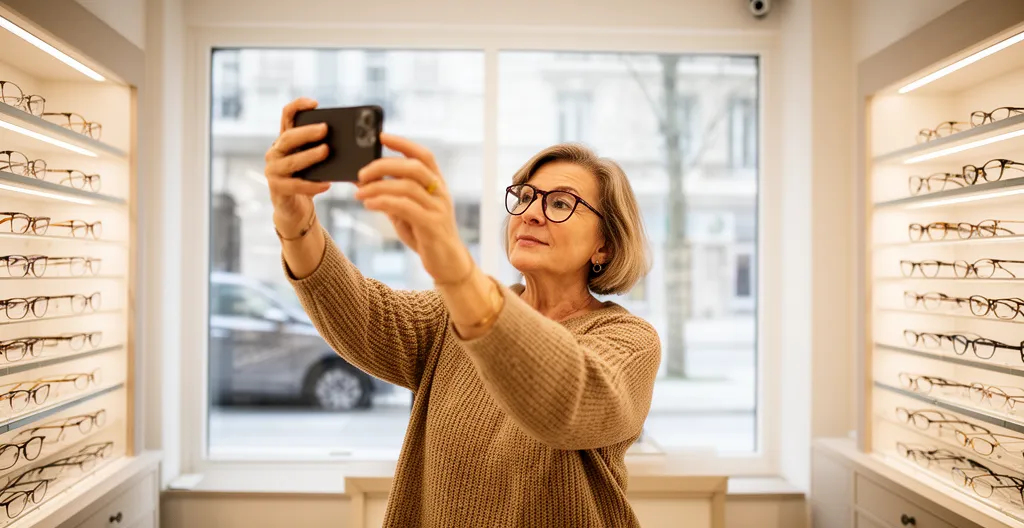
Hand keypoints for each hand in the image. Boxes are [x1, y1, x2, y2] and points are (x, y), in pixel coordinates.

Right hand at [264, 98, 332, 236]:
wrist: (296, 209)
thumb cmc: (309, 180)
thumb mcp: (317, 163)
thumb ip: (327, 150)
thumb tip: (357, 145)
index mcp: (285, 140)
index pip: (287, 116)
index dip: (298, 106)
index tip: (314, 103)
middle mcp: (275, 152)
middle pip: (288, 137)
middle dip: (307, 132)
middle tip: (325, 129)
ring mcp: (273, 170)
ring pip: (291, 161)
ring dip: (309, 155)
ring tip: (326, 151)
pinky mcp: (276, 188)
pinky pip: (295, 185)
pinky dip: (312, 184)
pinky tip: (327, 184)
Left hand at [354, 133, 473, 282]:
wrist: (447, 263)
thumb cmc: (425, 235)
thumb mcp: (405, 212)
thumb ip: (390, 196)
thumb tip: (362, 181)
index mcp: (437, 184)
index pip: (424, 156)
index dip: (403, 143)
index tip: (381, 136)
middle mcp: (440, 193)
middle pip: (413, 167)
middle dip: (384, 166)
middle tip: (361, 173)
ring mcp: (438, 208)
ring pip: (408, 187)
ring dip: (379, 187)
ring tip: (359, 192)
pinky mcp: (432, 225)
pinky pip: (406, 207)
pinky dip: (384, 202)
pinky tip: (370, 205)